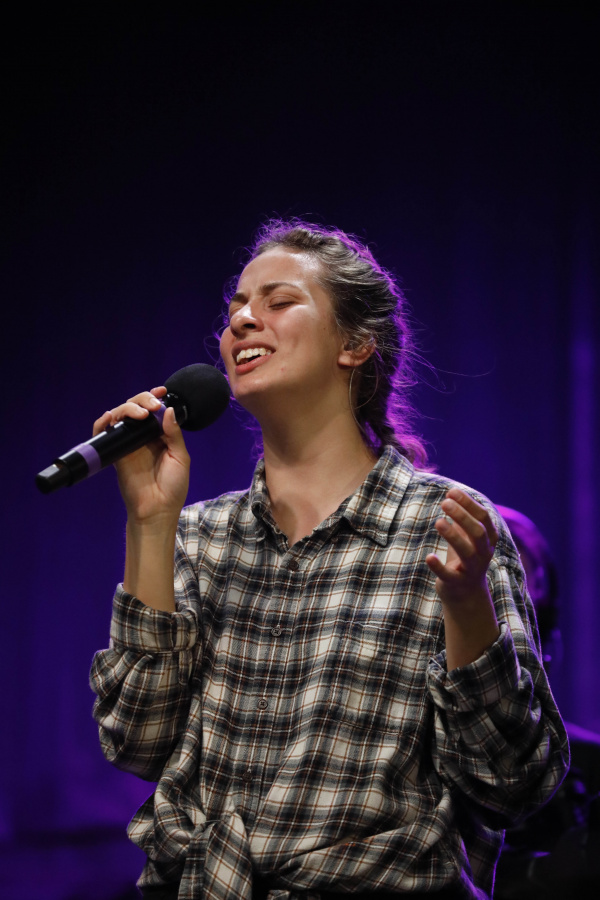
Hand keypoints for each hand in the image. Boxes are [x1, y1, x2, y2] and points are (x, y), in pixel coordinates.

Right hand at [93, 386, 189, 522]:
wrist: (157, 510)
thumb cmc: (173, 487)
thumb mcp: (180, 458)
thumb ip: (173, 434)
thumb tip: (167, 410)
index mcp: (160, 436)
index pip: (154, 410)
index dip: (155, 398)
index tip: (161, 391)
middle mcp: (142, 437)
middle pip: (136, 408)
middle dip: (142, 399)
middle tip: (152, 404)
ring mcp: (128, 444)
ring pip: (120, 416)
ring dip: (127, 408)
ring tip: (140, 413)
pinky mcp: (115, 453)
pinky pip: (103, 434)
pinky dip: (103, 423)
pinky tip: (111, 418)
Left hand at [426, 488, 497, 603]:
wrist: (466, 594)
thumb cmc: (464, 557)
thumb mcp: (466, 536)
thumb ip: (462, 518)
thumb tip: (452, 494)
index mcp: (488, 539)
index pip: (483, 517)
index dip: (468, 503)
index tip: (452, 492)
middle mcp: (484, 554)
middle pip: (479, 533)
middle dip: (463, 516)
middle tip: (445, 503)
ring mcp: (472, 570)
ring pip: (467, 552)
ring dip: (453, 536)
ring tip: (438, 522)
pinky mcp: (457, 583)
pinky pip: (449, 575)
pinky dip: (439, 566)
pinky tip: (429, 557)